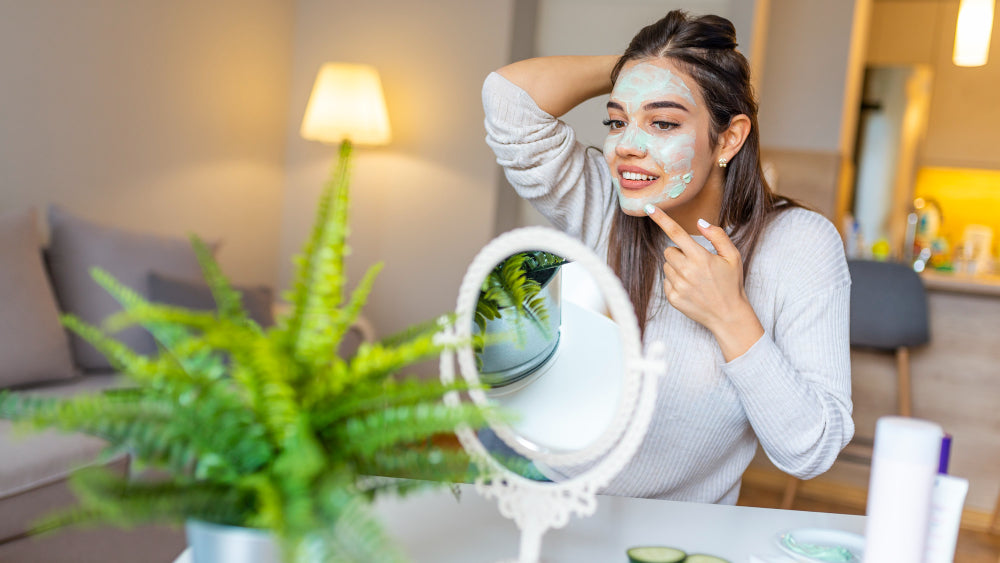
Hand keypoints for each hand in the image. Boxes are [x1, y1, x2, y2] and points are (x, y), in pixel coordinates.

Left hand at [644, 206, 763, 360]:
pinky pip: (666, 281)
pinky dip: (675, 281)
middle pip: (668, 251)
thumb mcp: (733, 256)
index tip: (649, 208)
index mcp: (701, 258)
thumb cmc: (731, 283)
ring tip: (694, 277)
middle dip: (679, 252)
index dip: (661, 218)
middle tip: (695, 262)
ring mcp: (678, 286)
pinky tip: (690, 288)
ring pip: (666, 266)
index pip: (676, 233)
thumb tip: (700, 222)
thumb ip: (717, 236)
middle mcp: (687, 271)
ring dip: (677, 267)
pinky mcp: (673, 298)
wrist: (728, 315)